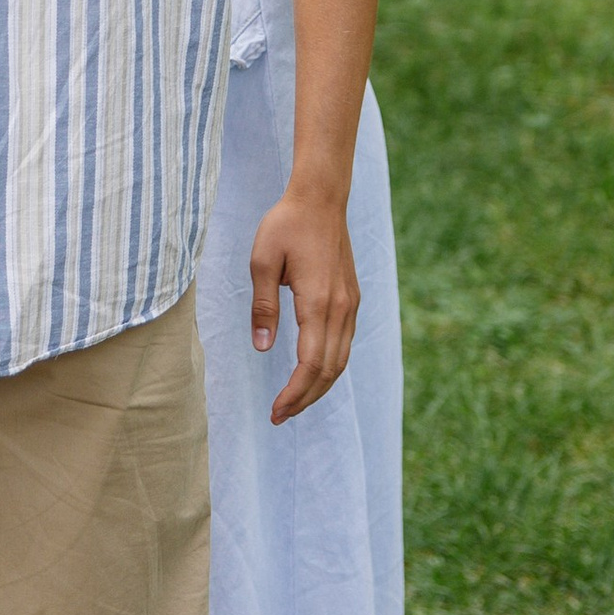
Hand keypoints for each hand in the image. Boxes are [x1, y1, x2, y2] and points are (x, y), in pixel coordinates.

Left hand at [249, 184, 360, 421]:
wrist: (321, 198)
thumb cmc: (286, 225)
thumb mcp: (262, 262)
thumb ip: (263, 307)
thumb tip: (262, 347)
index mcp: (318, 301)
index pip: (311, 362)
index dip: (295, 392)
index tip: (276, 410)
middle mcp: (341, 308)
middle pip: (329, 369)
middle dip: (305, 398)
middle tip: (280, 416)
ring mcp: (350, 304)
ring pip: (341, 359)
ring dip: (319, 386)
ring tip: (294, 402)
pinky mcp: (351, 298)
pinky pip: (345, 343)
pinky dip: (330, 366)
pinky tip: (312, 373)